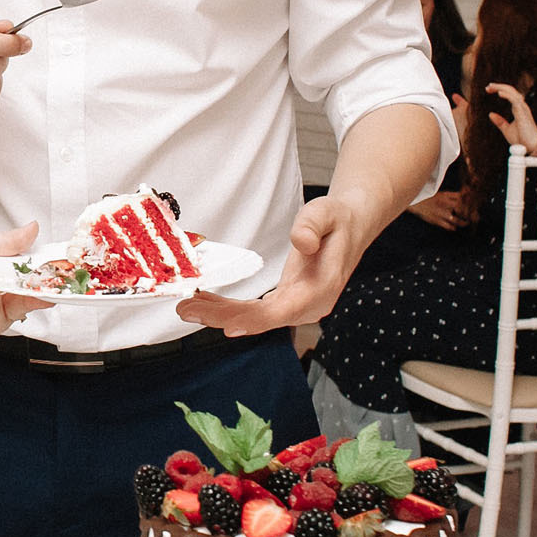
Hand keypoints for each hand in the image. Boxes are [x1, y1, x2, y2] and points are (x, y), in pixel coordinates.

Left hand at [0, 222, 50, 345]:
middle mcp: (4, 287)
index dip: (47, 258)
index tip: (62, 253)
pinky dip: (2, 299)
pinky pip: (8, 311)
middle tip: (59, 268)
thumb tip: (33, 228)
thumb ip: (7, 241)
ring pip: (28, 299)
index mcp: (1, 265)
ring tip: (34, 279)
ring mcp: (1, 307)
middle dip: (47, 276)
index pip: (33, 261)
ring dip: (31, 289)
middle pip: (36, 283)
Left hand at [180, 193, 370, 335]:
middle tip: (186, 308)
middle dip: (223, 317)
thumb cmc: (337, 220)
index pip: (282, 311)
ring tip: (188, 307)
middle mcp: (311, 305)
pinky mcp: (290, 302)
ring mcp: (300, 307)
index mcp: (322, 288)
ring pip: (258, 319)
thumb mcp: (326, 212)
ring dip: (222, 315)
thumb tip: (301, 243)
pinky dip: (232, 309)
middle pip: (263, 319)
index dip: (253, 319)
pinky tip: (208, 304)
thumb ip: (312, 226)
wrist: (351, 227)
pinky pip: (258, 312)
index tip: (225, 324)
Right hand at [408, 189, 471, 229]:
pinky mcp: (436, 220)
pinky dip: (452, 227)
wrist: (414, 201)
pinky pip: (447, 226)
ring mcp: (441, 213)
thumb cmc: (427, 196)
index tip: (475, 205)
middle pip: (462, 210)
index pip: (462, 199)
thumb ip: (452, 195)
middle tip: (475, 216)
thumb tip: (465, 195)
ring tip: (466, 223)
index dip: (470, 203)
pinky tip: (454, 228)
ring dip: (463, 223)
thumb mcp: (440, 193)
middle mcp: (445, 204)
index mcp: (446, 196)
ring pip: (457, 220)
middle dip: (470, 213)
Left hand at [484, 81, 536, 155]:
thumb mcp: (507, 129)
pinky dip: (507, 95)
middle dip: (499, 86)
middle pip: (511, 90)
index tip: (489, 89)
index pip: (509, 94)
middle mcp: (521, 106)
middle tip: (488, 86)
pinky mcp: (523, 113)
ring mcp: (523, 109)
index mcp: (518, 109)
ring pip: (512, 93)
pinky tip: (499, 93)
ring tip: (491, 87)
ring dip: (501, 88)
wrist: (531, 147)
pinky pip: (515, 100)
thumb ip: (500, 122)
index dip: (500, 90)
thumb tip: (490, 114)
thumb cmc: (522, 139)